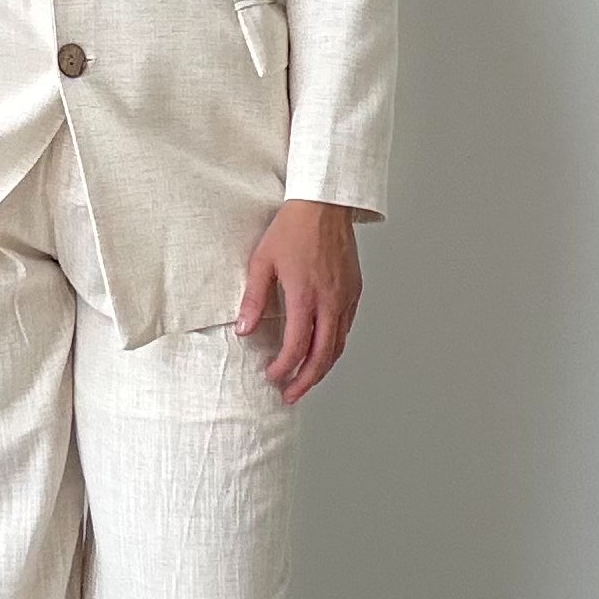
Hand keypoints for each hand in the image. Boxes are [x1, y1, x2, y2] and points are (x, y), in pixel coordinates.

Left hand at [234, 200, 361, 402]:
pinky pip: (346, 327)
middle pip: (323, 355)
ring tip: (306, 380)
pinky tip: (323, 351)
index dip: (284, 367)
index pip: (296, 345)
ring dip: (322, 368)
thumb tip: (244, 330)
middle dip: (306, 380)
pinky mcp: (354, 290)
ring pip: (338, 345)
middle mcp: (330, 300)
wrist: (323, 204)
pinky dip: (335, 346)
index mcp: (306, 294)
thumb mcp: (262, 261)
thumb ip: (253, 299)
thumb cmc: (292, 228)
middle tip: (291, 395)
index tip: (273, 376)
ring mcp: (346, 296)